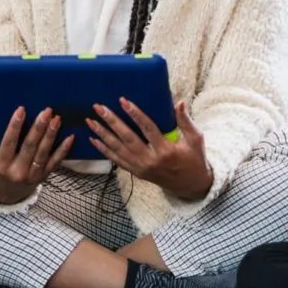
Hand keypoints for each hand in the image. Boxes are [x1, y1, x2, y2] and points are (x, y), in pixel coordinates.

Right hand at [0, 107, 73, 205]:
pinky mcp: (43, 176)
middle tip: (46, 111)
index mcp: (0, 165)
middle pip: (29, 147)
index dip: (14, 126)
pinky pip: (55, 162)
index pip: (8, 143)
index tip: (21, 109)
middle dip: (39, 127)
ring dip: (51, 135)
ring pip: (43, 153)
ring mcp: (32, 175)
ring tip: (57, 119)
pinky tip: (70, 137)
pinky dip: (63, 150)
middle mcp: (17, 172)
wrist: (4, 195)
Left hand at [88, 100, 212, 200]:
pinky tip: (93, 140)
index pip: (147, 129)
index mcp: (165, 150)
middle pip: (127, 138)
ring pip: (118, 150)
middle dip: (111, 122)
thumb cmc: (195, 160)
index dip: (135, 114)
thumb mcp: (196, 140)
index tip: (123, 101)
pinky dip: (104, 150)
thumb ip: (186, 121)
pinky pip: (116, 161)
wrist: (191, 186)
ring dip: (102, 134)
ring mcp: (141, 168)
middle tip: (99, 108)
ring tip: (90, 121)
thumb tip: (179, 102)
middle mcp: (150, 160)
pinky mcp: (136, 173)